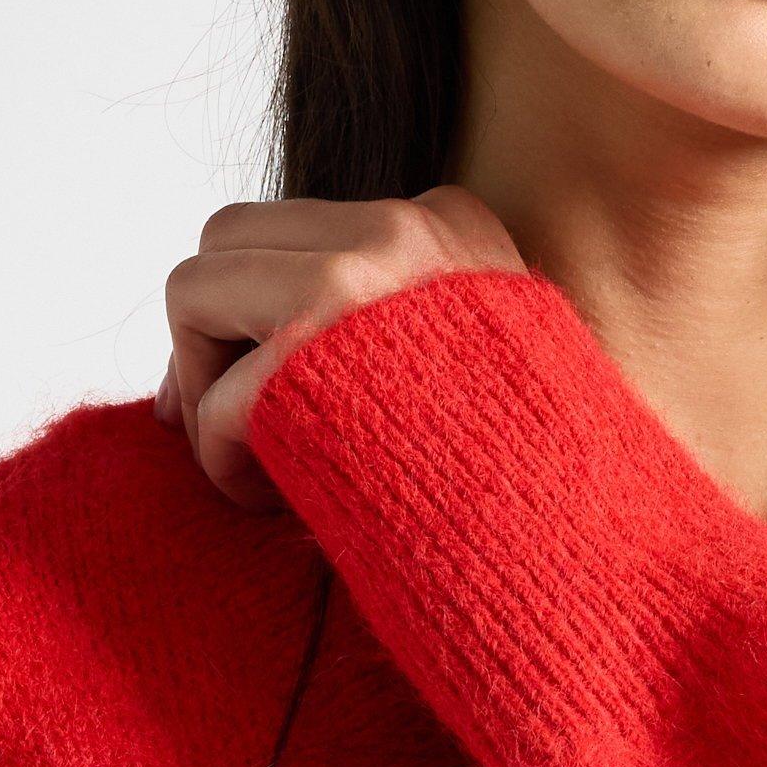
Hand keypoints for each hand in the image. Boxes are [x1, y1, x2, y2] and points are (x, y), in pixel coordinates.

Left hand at [152, 184, 528, 511]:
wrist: (576, 543)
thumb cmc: (525, 486)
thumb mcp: (464, 372)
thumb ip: (369, 336)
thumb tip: (202, 377)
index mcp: (453, 224)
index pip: (306, 227)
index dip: (259, 314)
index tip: (270, 398)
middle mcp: (405, 231)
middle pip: (227, 233)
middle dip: (211, 336)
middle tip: (245, 429)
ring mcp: (356, 282)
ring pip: (190, 289)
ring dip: (203, 390)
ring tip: (267, 466)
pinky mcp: (312, 355)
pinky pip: (212, 401)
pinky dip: (222, 466)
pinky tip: (282, 507)